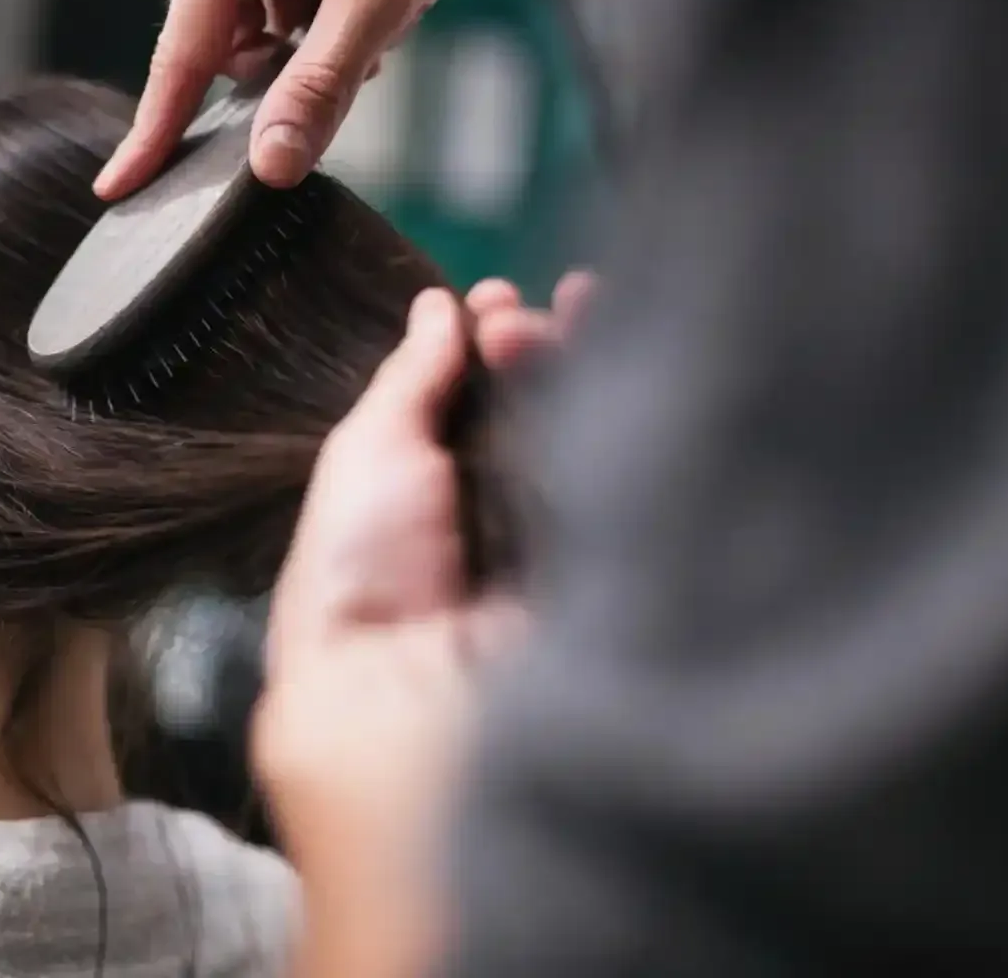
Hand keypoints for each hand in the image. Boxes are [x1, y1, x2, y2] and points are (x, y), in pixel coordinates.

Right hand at [96, 0, 563, 198]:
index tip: (120, 187)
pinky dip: (337, 10)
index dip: (155, 130)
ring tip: (385, 5)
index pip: (181, 54)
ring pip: (271, 22)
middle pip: (230, 40)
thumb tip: (271, 164)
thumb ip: (319, 87)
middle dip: (292, 63)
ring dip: (323, 37)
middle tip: (360, 49)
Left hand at [253, 272, 588, 971]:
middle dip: (541, 349)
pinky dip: (648, 418)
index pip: (469, 417)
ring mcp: (563, 559)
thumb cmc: (359, 587)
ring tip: (576, 308)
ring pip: (593, 443)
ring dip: (590, 366)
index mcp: (424, 516)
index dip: (484, 354)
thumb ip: (404, 386)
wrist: (415, 707)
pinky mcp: (624, 580)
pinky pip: (643, 486)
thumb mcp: (362, 464)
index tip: (491, 300)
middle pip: (536, 421)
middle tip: (528, 307)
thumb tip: (436, 309)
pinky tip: (642, 357)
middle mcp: (496, 535)